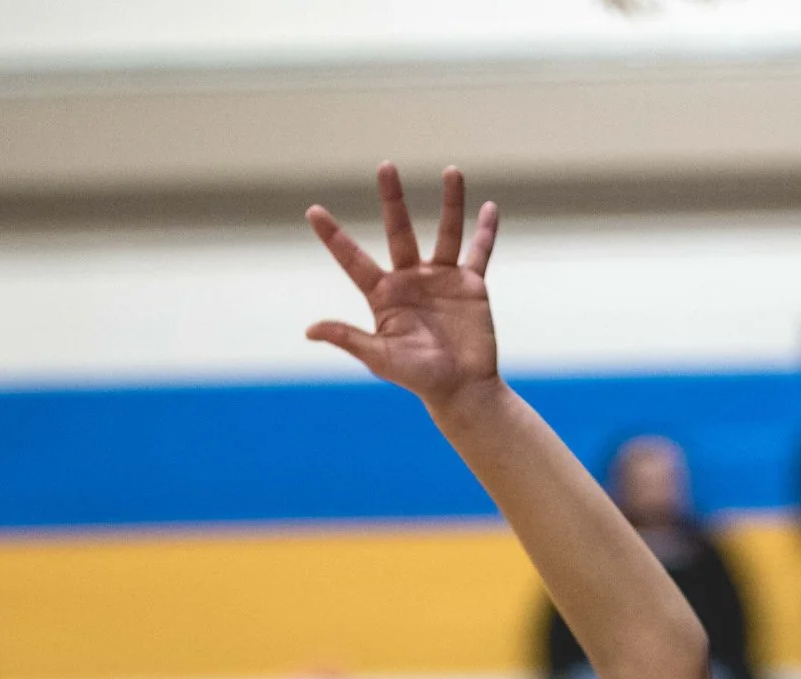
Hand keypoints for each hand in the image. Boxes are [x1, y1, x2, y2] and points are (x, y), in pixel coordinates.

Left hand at [305, 163, 501, 404]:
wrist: (462, 391)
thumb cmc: (419, 379)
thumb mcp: (380, 358)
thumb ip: (349, 338)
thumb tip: (310, 330)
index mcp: (384, 295)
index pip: (353, 260)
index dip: (333, 237)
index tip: (313, 211)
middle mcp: (411, 280)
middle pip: (399, 230)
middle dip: (392, 199)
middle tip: (386, 166)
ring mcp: (442, 279)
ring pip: (446, 232)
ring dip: (450, 203)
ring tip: (452, 171)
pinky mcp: (470, 285)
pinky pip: (479, 252)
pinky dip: (486, 231)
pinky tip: (490, 207)